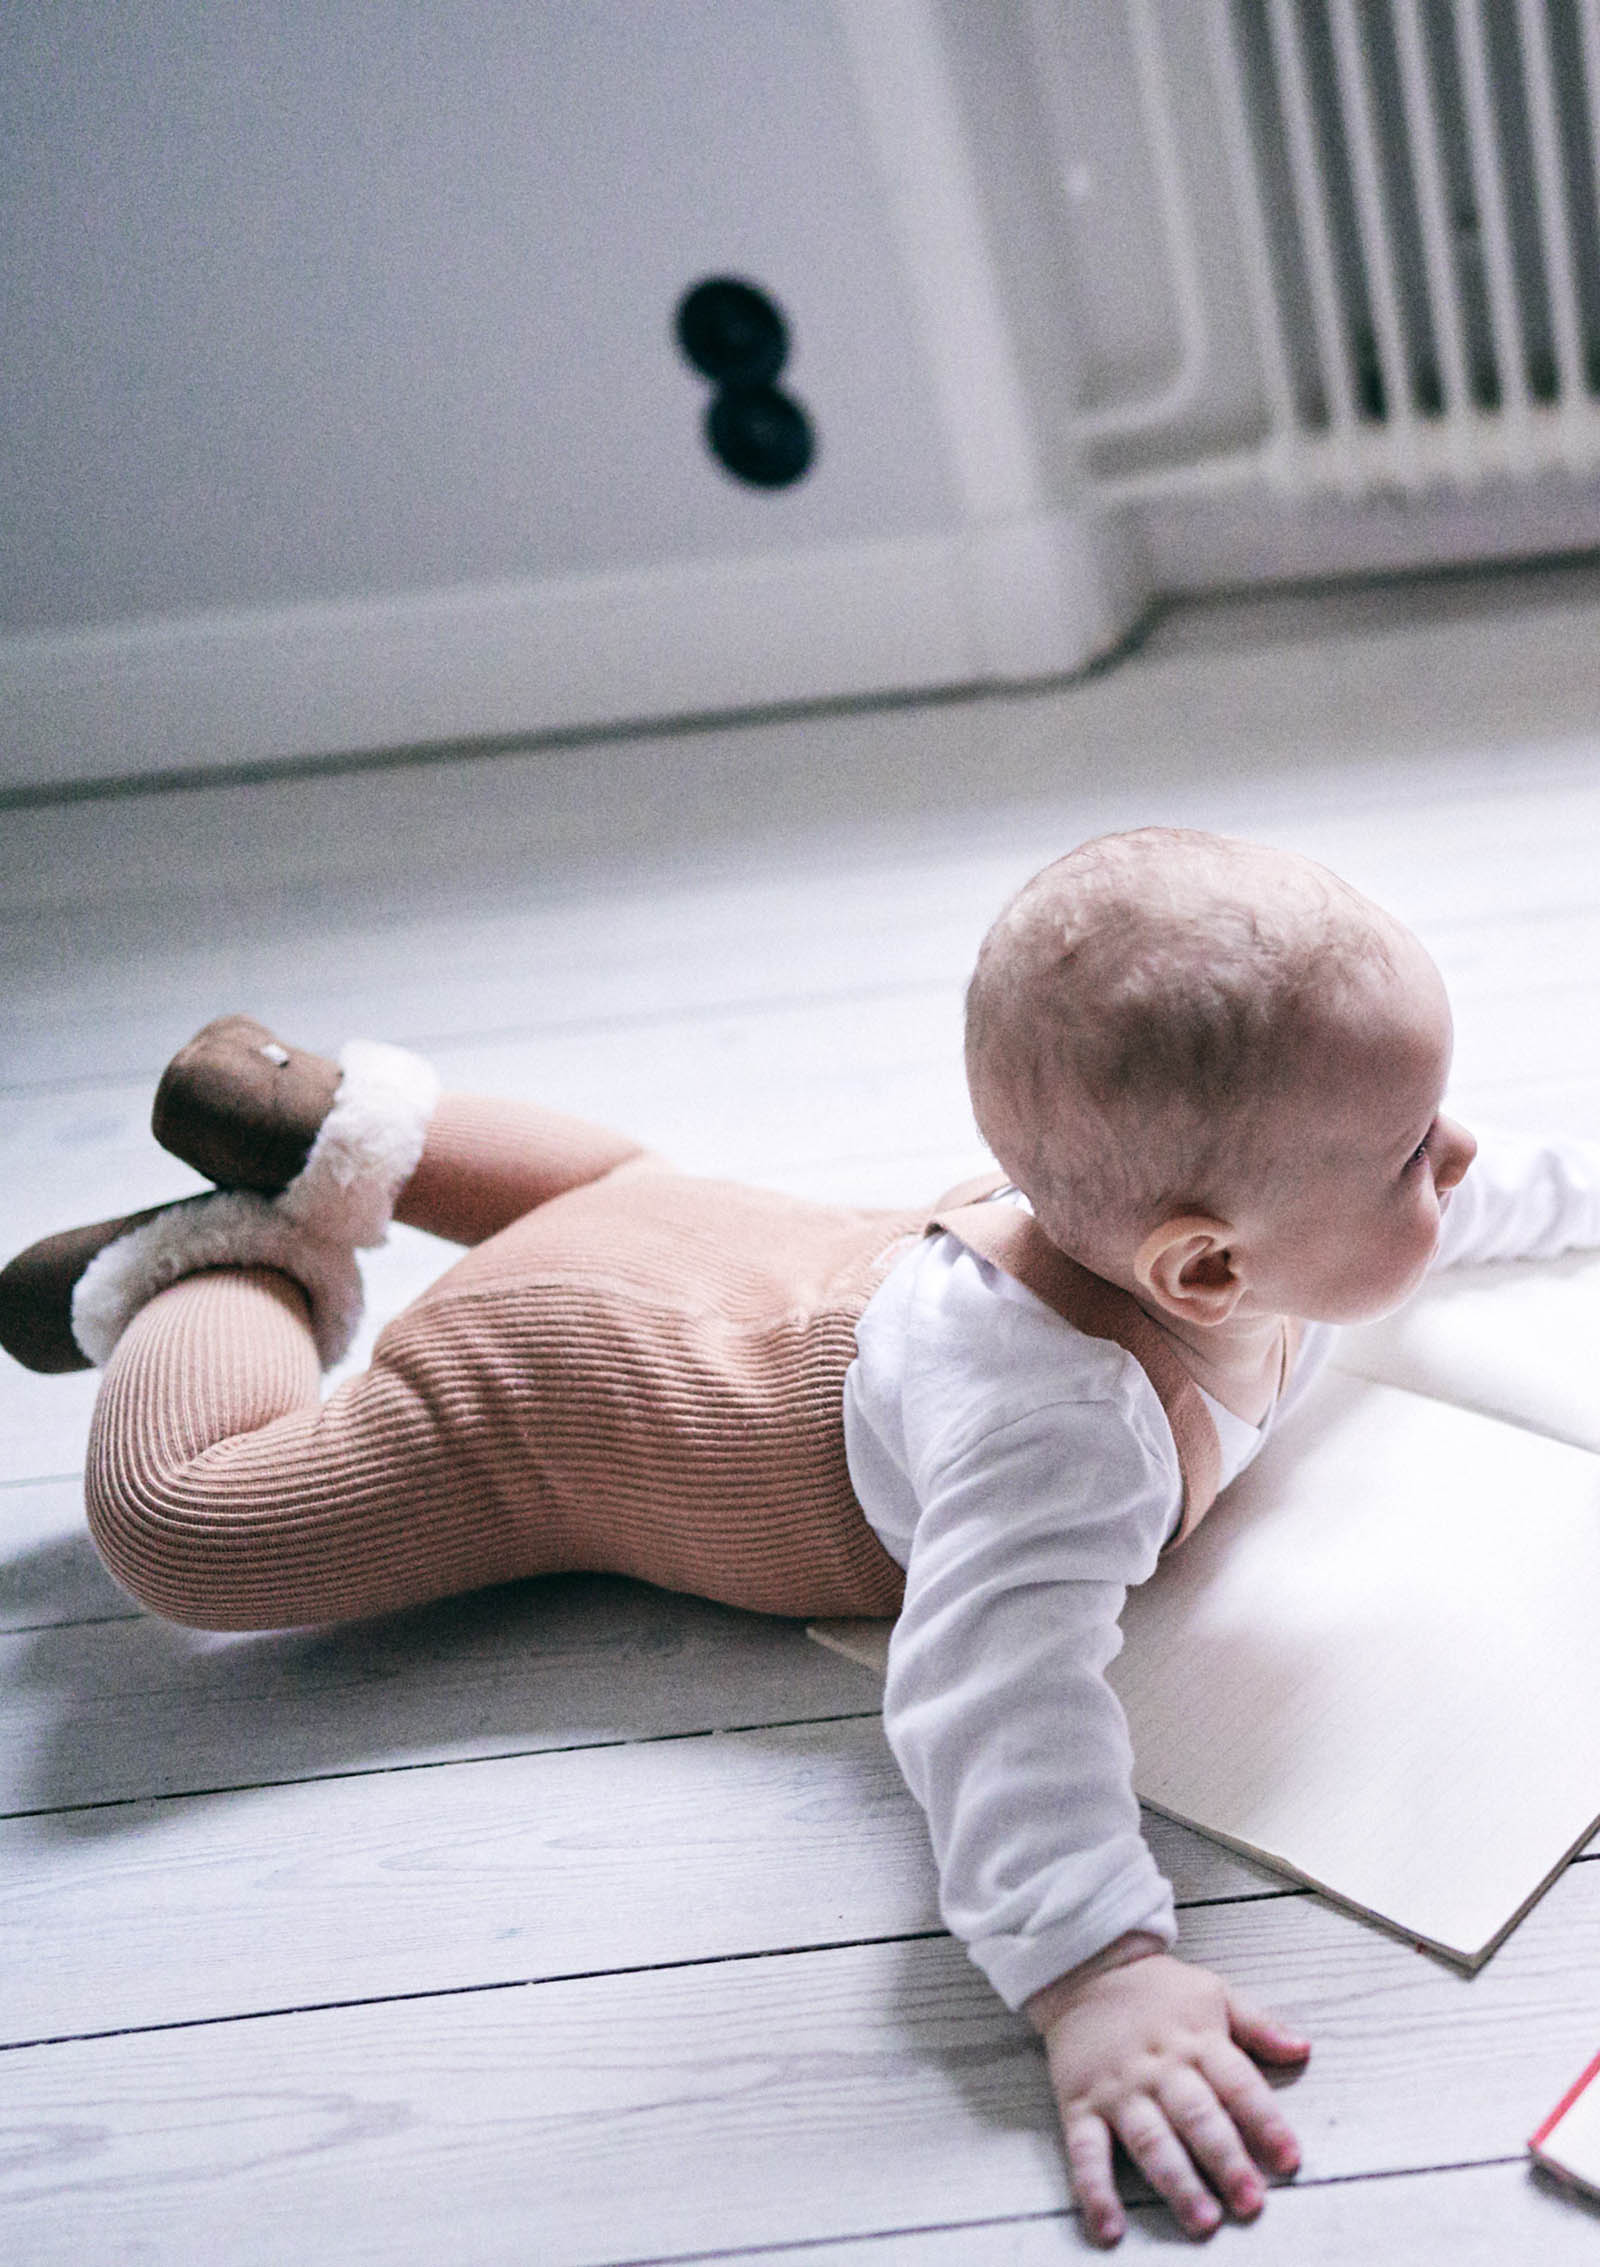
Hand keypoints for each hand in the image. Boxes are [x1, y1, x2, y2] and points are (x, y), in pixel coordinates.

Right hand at [1025, 1934, 1310, 2246]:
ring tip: (1202, 2218)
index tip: (1289, 2158)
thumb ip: (1258, 2023)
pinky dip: (1095, 2190)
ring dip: (1176, 2180)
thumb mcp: (1212, 1991)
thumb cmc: (1155, 1989)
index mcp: (1196, 2040)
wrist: (1083, 1968)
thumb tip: (1303, 2048)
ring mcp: (1118, 2089)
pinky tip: (1110, 2226)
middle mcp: (1159, 2068)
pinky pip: (1086, 2151)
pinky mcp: (1079, 2104)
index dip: (1265, 2121)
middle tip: (1249, 2199)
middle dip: (1225, 2159)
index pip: (1238, 2084)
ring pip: (1150, 2139)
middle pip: (1196, 2117)